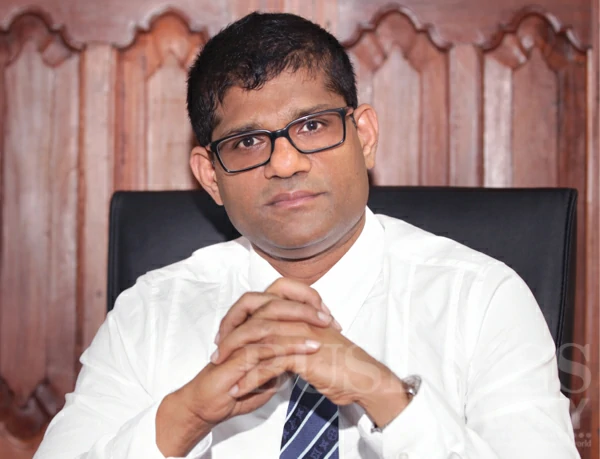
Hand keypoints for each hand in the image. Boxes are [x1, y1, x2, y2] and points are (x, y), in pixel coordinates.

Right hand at [156, 278, 334, 455]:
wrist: (206, 407)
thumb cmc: (233, 389)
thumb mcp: (265, 374)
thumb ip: (280, 363)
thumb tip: (297, 360)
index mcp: (252, 327)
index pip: (278, 303)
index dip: (302, 304)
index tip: (327, 316)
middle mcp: (245, 328)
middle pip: (276, 304)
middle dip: (305, 307)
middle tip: (328, 316)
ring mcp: (240, 340)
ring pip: (272, 322)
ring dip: (300, 323)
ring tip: (324, 328)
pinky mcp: (237, 357)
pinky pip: (265, 347)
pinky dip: (289, 346)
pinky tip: (308, 349)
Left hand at [213, 278, 409, 424]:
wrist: (363, 376)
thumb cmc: (340, 361)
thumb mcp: (311, 339)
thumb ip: (291, 332)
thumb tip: (271, 338)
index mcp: (298, 310)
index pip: (261, 299)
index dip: (240, 313)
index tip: (227, 332)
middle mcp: (297, 317)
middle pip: (254, 312)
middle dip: (231, 329)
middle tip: (218, 348)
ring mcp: (299, 333)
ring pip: (257, 337)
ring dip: (234, 354)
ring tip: (220, 368)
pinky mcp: (302, 355)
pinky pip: (268, 364)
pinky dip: (250, 377)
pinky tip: (239, 388)